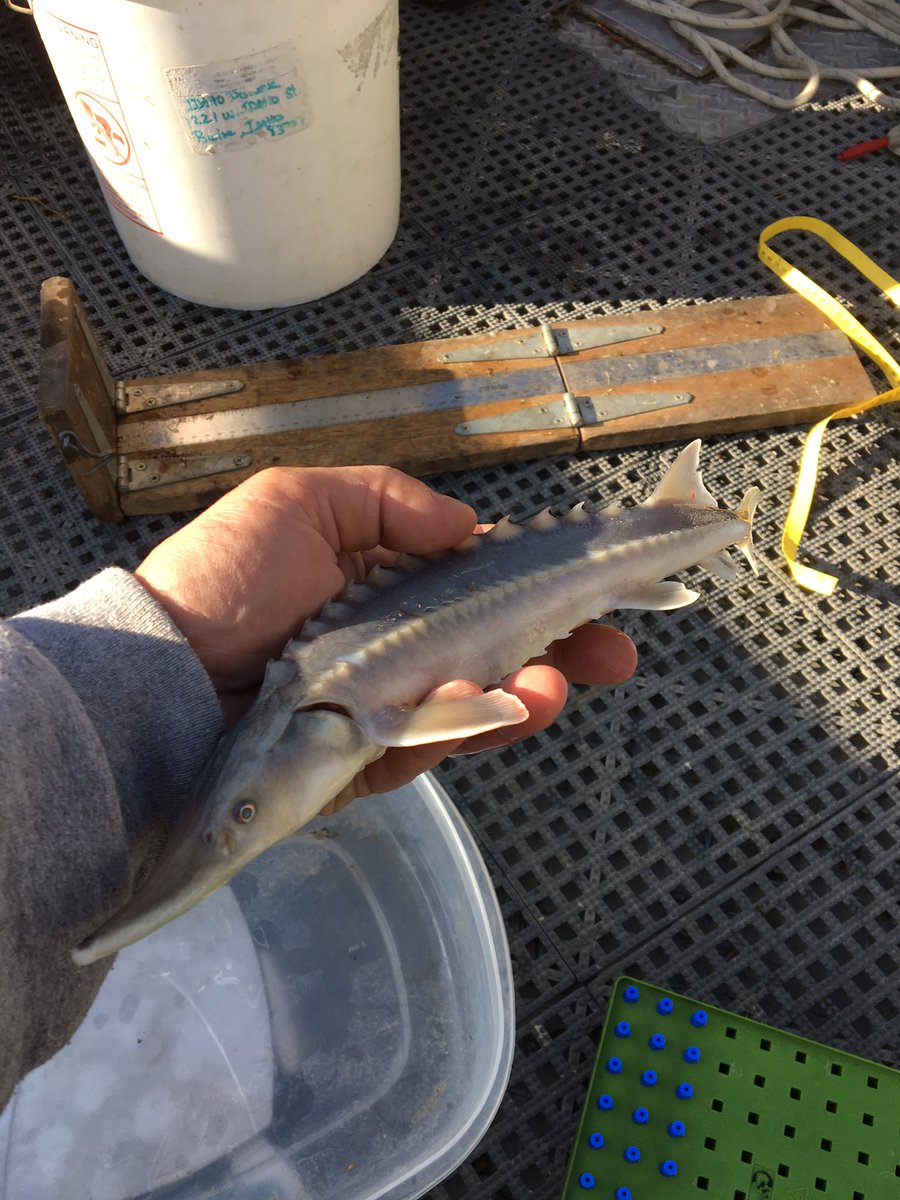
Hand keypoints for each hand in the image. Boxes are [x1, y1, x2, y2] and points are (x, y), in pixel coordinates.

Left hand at [135, 466, 636, 801]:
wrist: (159, 672)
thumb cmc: (222, 578)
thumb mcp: (299, 502)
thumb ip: (389, 505)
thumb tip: (469, 525)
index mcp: (384, 585)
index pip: (480, 585)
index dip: (539, 584)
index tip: (595, 582)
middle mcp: (395, 647)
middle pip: (496, 651)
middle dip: (563, 650)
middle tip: (619, 651)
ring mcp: (386, 708)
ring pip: (478, 705)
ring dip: (531, 691)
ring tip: (562, 681)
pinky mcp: (370, 761)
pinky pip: (435, 746)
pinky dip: (475, 727)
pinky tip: (511, 705)